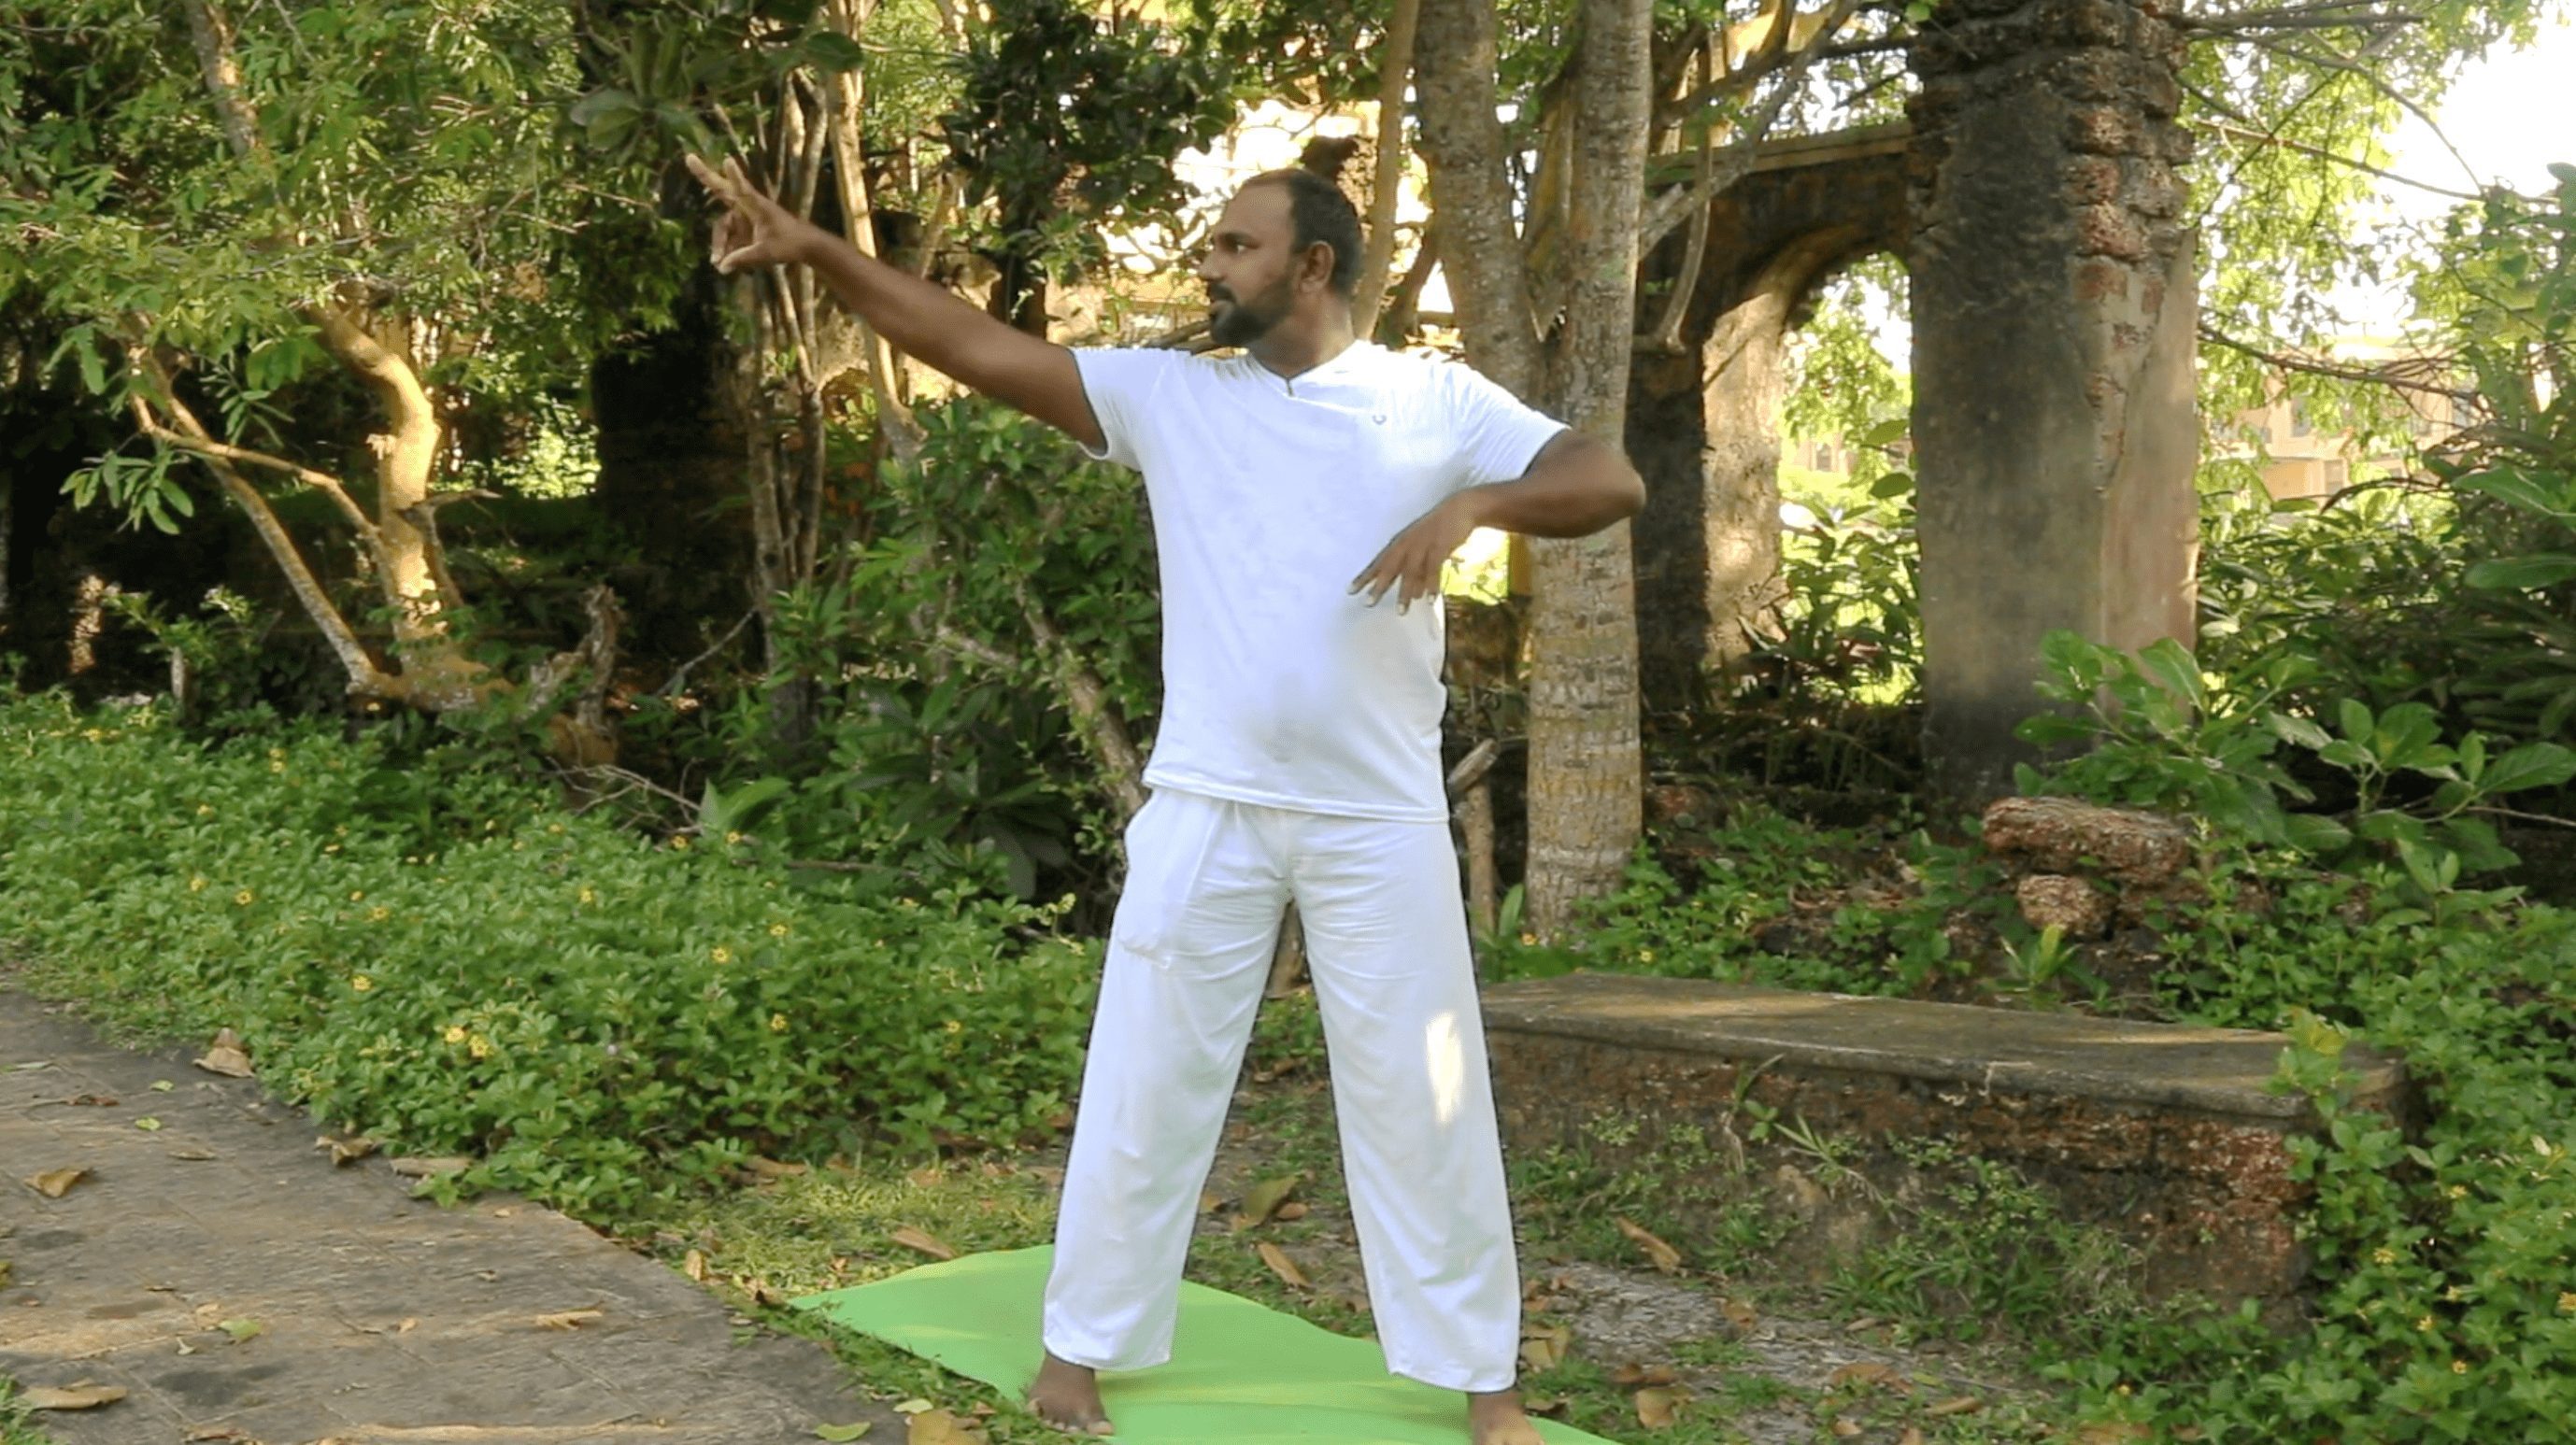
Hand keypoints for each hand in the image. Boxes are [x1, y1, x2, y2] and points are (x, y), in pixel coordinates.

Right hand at [684, 153, 823, 273]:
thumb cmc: (789, 244)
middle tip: (689, 158)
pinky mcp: (742, 227)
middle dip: (705, 175)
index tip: (728, 160)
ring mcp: (743, 216)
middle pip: (721, 191)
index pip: (743, 189)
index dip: (734, 176)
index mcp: (757, 206)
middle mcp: (747, 206)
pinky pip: (728, 237)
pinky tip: (724, 265)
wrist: (804, 247)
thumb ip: (743, 258)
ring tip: (718, 263)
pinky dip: (726, 250)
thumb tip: (720, 267)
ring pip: (722, 227)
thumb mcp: (766, 253)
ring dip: (719, 243)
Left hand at [1350, 492, 1484, 613]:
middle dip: (1379, 586)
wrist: (1461, 508)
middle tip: (1368, 604)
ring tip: (1400, 612)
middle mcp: (1407, 544)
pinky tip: (1430, 600)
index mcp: (1400, 543)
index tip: (1350, 591)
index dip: (1365, 576)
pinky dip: (1432, 584)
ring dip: (1405, 592)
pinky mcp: (1440, 545)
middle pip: (1390, 567)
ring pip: (1410, 571)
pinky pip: (1434, 568)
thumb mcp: (1425, 552)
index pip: (1379, 562)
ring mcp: (1423, 544)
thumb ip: (1419, 574)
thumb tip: (1415, 595)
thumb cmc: (1440, 531)